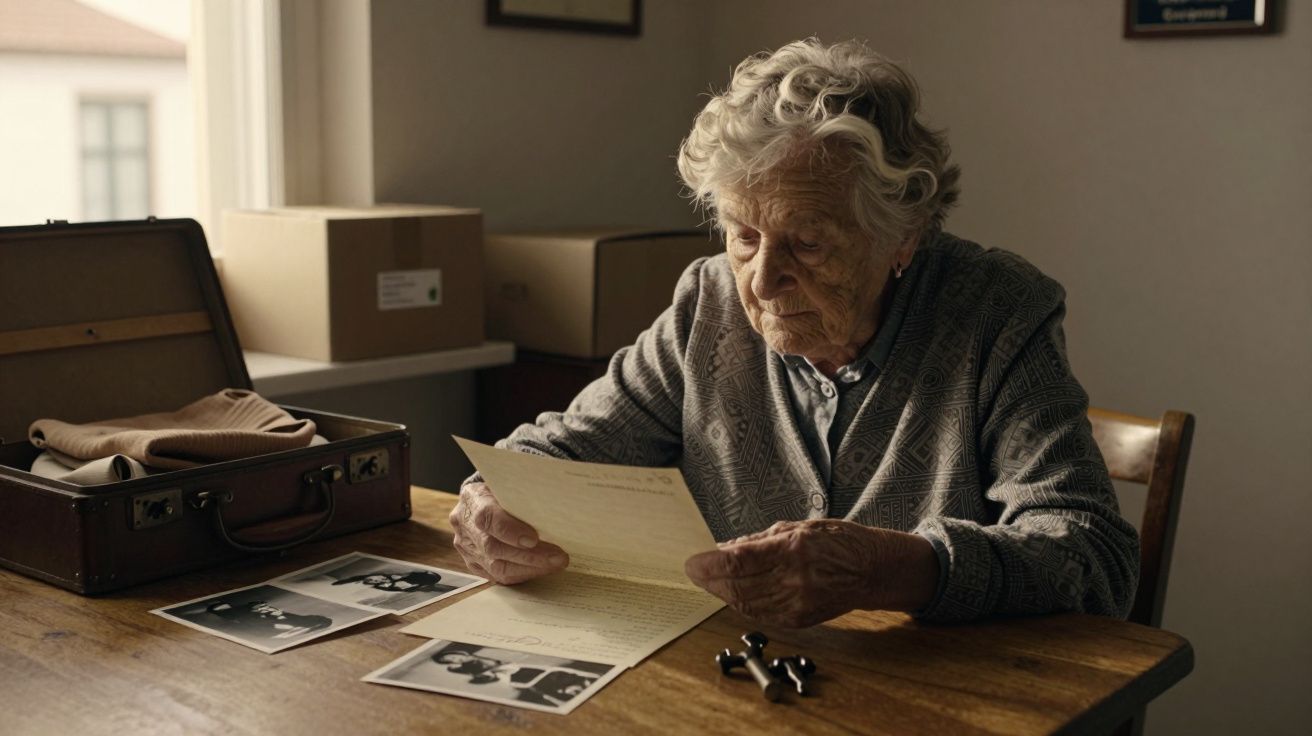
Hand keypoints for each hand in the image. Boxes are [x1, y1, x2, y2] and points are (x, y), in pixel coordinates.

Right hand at [448, 482, 568, 583]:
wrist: (481, 499)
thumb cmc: (502, 489)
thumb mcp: (509, 483)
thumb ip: (523, 493)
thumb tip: (555, 504)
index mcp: (472, 498)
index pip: (487, 517)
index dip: (510, 530)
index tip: (534, 538)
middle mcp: (464, 524)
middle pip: (493, 547)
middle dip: (529, 555)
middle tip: (558, 556)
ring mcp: (466, 547)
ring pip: (496, 566)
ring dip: (529, 567)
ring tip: (555, 564)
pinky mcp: (474, 563)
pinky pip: (498, 576)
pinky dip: (522, 573)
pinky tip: (541, 568)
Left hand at [684, 519, 939, 627]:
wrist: (872, 571)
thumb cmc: (838, 541)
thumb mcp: (799, 527)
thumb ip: (760, 540)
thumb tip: (727, 547)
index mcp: (793, 549)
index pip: (739, 562)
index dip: (710, 564)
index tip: (692, 562)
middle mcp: (794, 580)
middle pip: (737, 586)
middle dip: (709, 580)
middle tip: (694, 571)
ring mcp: (797, 603)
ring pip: (745, 603)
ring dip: (722, 593)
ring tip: (709, 581)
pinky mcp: (799, 619)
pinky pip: (760, 613)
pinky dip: (741, 603)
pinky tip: (732, 593)